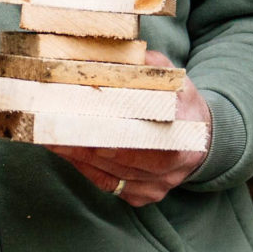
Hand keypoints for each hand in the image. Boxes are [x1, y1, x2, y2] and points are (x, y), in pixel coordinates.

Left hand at [51, 53, 210, 205]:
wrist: (203, 141)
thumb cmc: (183, 106)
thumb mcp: (175, 82)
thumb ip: (152, 67)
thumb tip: (123, 54)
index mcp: (182, 141)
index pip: (146, 144)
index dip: (115, 140)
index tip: (85, 125)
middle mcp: (170, 171)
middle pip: (120, 162)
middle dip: (83, 146)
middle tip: (52, 129)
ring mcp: (156, 187)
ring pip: (109, 175)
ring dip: (76, 156)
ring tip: (49, 136)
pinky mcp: (142, 196)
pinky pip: (107, 184)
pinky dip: (83, 167)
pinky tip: (63, 151)